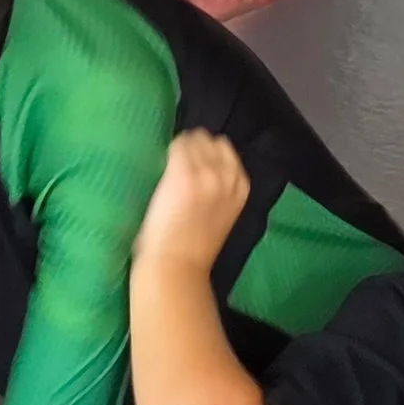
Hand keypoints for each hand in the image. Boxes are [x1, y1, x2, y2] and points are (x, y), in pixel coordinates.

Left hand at [136, 130, 249, 269]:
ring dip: (184, 146)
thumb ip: (221, 191)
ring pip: (197, 139)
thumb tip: (205, 171)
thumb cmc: (195, 249)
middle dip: (199, 148)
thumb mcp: (223, 215)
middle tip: (182, 162)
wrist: (176, 266)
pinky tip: (162, 161)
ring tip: (170, 162)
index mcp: (242, 188)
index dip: (209, 156)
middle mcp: (228, 177)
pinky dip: (170, 149)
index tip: (195, 164)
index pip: (228, 153)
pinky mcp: (183, 173)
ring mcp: (206, 173)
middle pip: (215, 142)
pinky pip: (178, 145)